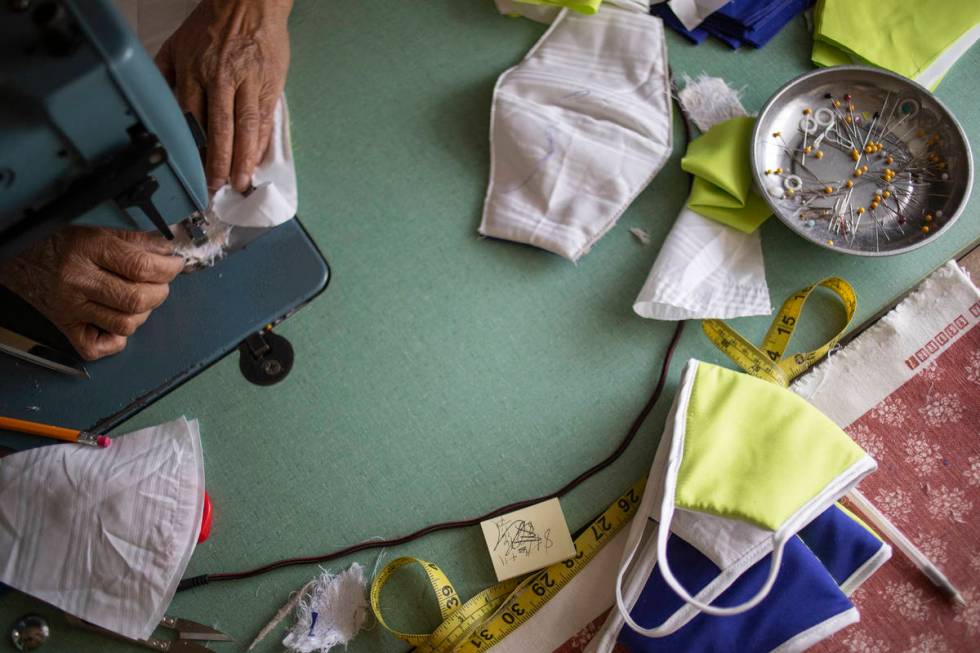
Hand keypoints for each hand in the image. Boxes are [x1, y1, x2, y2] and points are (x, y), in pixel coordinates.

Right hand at [0, 227, 183, 360]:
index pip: (142, 267)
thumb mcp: (99, 225)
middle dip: (159, 292)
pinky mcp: (63, 325)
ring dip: (142, 314)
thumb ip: (137, 238)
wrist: (19, 253)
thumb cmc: (62, 238)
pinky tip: (116, 322)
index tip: (174, 265)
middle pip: (138, 300)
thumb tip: (169, 252)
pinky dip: (115, 341)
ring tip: (138, 299)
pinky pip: (96, 347)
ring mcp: (70, 306)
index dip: (169, 268)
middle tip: (159, 283)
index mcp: (88, 248)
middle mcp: (77, 279)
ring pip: (125, 325)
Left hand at [155, 0, 291, 192]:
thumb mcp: (177, 44)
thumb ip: (165, 74)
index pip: (190, 118)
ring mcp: (249, 84)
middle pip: (219, 129)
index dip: (190, 148)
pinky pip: (264, 120)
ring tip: (239, 181)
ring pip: (245, 128)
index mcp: (195, 71)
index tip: (188, 170)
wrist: (249, 3)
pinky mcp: (270, 86)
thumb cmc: (212, 24)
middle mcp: (221, 79)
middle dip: (217, 162)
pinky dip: (260, 143)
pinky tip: (256, 160)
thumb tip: (152, 102)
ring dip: (242, 159)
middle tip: (215, 186)